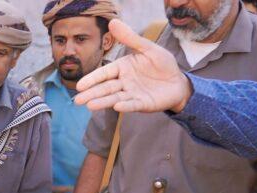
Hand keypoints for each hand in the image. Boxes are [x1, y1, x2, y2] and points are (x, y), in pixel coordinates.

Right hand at [74, 19, 193, 112]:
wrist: (178, 82)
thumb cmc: (162, 64)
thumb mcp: (148, 48)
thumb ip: (130, 38)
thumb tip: (112, 22)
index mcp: (123, 68)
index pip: (104, 73)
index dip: (92, 79)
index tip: (80, 86)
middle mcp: (124, 82)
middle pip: (106, 88)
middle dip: (92, 94)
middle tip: (77, 100)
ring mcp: (132, 94)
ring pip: (114, 97)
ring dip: (103, 102)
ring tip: (90, 106)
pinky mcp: (142, 104)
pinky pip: (132, 104)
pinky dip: (125, 105)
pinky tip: (117, 106)